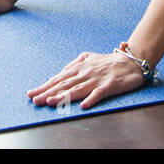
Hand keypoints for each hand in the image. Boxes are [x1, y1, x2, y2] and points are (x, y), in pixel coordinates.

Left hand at [27, 51, 148, 108]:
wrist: (131, 62)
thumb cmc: (109, 61)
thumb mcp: (88, 58)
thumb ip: (74, 65)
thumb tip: (60, 73)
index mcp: (79, 67)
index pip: (58, 78)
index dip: (45, 86)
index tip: (31, 93)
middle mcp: (86, 73)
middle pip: (64, 85)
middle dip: (48, 92)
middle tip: (34, 100)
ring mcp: (97, 79)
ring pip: (78, 89)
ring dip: (64, 96)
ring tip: (51, 102)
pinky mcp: (110, 85)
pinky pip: (99, 93)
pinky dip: (91, 98)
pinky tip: (83, 106)